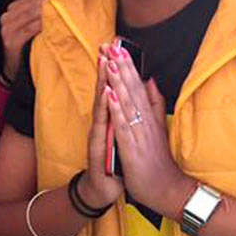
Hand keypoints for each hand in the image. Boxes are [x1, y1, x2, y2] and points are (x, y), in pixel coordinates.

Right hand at [0, 0, 53, 81]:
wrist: (11, 73)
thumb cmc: (24, 50)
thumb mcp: (29, 30)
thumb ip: (38, 17)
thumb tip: (59, 5)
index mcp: (11, 13)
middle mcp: (6, 19)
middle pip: (32, 3)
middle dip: (51, 0)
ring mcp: (7, 30)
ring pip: (30, 14)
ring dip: (48, 10)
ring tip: (64, 8)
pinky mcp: (11, 42)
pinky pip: (29, 29)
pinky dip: (42, 25)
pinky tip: (54, 23)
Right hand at [82, 54, 125, 208]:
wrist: (103, 189)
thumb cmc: (115, 162)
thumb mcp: (125, 135)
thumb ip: (128, 113)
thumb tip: (137, 92)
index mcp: (110, 119)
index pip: (112, 89)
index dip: (114, 68)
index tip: (117, 46)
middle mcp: (102, 124)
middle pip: (104, 92)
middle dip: (106, 68)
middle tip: (107, 46)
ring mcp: (98, 135)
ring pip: (102, 105)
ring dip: (104, 82)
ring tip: (106, 62)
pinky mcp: (98, 148)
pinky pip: (104, 126)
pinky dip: (106, 109)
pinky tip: (107, 94)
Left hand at [101, 44, 192, 218]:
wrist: (168, 190)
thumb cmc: (159, 161)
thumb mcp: (159, 129)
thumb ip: (156, 105)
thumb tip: (151, 81)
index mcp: (149, 117)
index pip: (138, 86)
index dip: (129, 66)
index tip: (120, 45)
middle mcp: (145, 122)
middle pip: (133, 89)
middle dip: (123, 66)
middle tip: (113, 44)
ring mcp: (139, 134)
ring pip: (127, 103)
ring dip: (118, 81)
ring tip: (111, 60)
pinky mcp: (132, 148)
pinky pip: (122, 125)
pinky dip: (115, 108)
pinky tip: (109, 93)